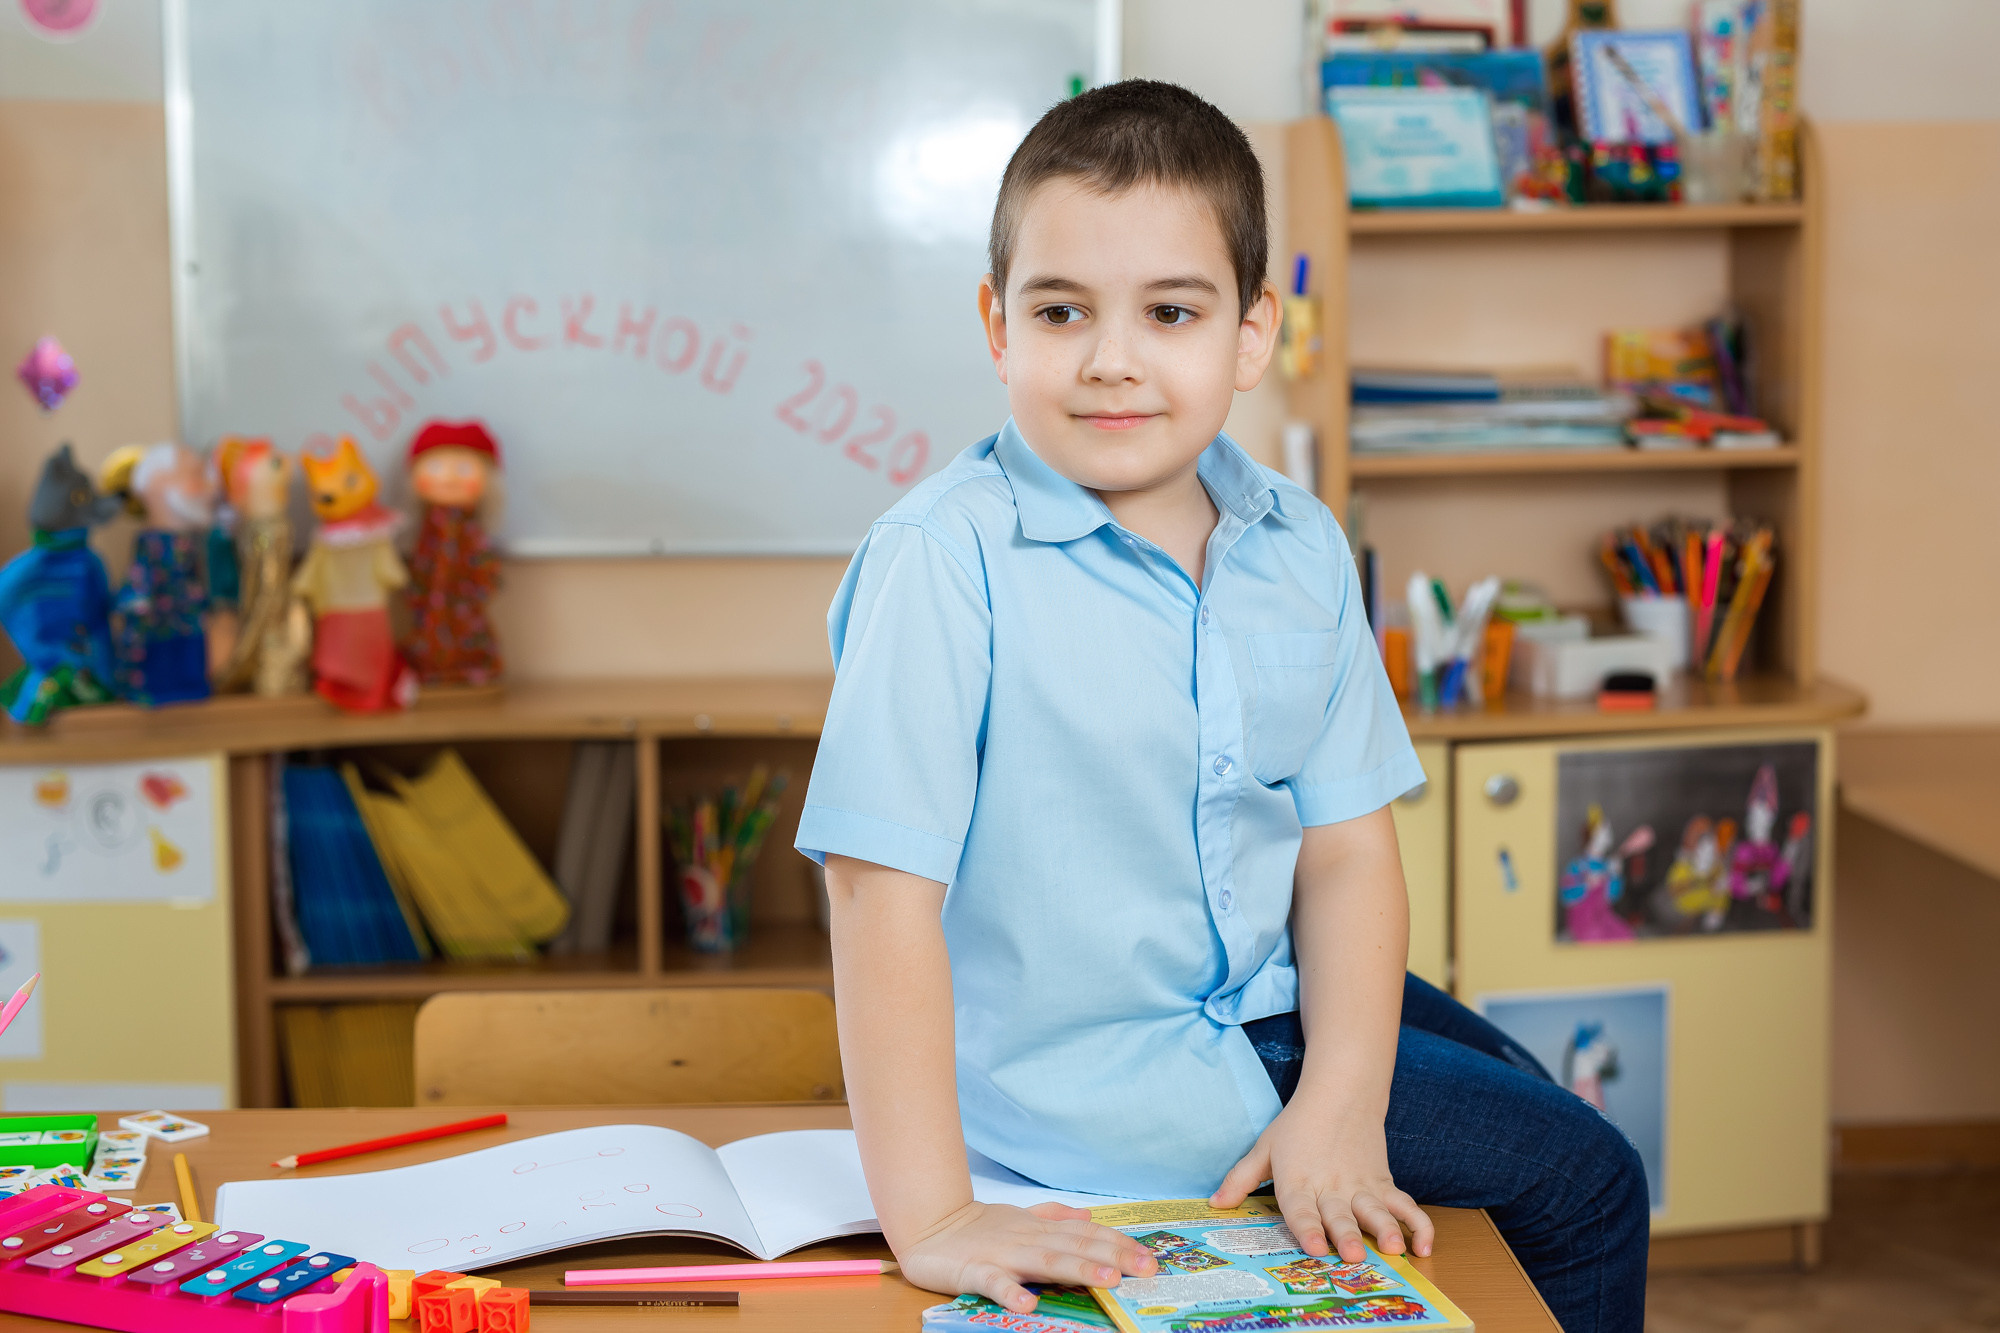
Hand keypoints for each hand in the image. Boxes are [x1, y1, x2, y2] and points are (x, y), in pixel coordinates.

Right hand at [895, 1199, 1157, 1314]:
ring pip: (1044, 1261)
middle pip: (1074, 1247)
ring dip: (1077, 1270)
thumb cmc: (978, 1227)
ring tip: (1108, 1280)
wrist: (928, 1224)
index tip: (1149, 1256)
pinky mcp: (972, 1271)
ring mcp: (1000, 1254)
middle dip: (1112, 1257)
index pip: (1085, 1234)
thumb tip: (1089, 1215)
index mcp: (1039, 1229)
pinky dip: (1009, 1292)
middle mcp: (1026, 1239)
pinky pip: (992, 1283)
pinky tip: (1027, 1305)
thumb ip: (1054, 1216)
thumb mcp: (1021, 1218)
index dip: (1117, 1244)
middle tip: (1145, 1269)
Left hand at [1209, 1097, 1433, 1264]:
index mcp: (1299, 1180)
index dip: (1308, 1228)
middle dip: (1348, 1236)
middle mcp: (1331, 1186)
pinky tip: (1424, 1247)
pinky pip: (1405, 1205)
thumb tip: (1214, 1205)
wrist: (1341, 1091)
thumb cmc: (1298, 1125)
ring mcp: (1361, 1185)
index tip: (1313, 1247)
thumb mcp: (1264, 1148)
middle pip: (1340, 1215)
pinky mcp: (1384, 1182)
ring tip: (1395, 1249)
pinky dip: (1419, 1225)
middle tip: (1354, 1255)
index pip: (1301, 1208)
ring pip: (1376, 1211)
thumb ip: (1241, 1179)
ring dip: (1386, 1229)